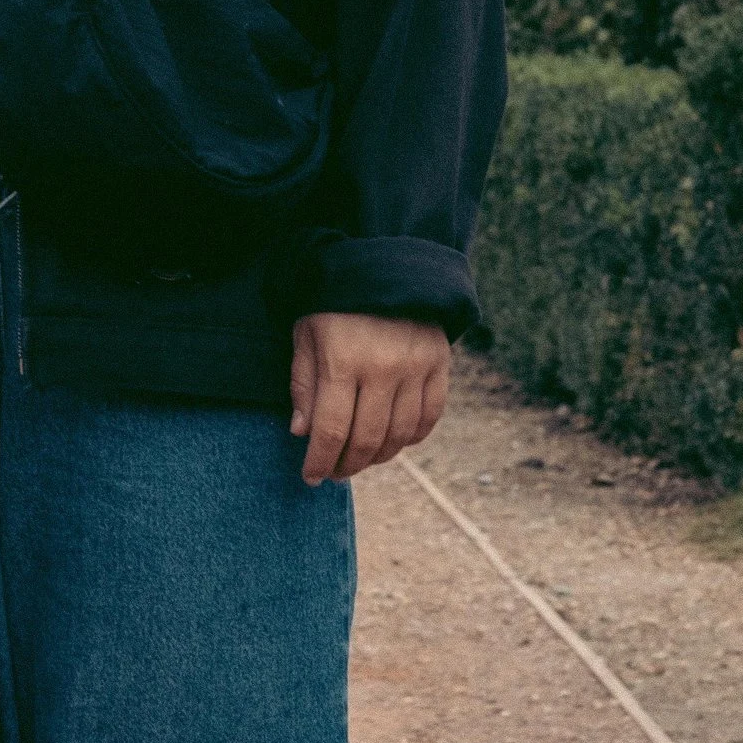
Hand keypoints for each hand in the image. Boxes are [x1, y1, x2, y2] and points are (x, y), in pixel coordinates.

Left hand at [289, 310, 449, 487]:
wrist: (387, 266)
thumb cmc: (335, 303)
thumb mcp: (306, 335)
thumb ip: (303, 384)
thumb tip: (303, 433)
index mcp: (343, 360)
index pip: (332, 430)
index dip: (319, 461)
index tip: (311, 477)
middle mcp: (383, 368)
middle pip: (367, 439)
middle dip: (346, 465)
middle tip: (334, 472)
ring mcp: (416, 368)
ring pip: (400, 435)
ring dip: (379, 457)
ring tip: (361, 459)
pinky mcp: (440, 365)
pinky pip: (429, 417)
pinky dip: (412, 437)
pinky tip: (394, 441)